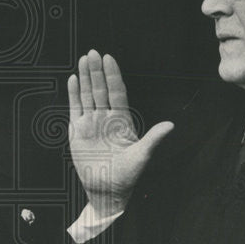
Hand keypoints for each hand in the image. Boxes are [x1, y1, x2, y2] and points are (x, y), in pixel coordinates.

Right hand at [67, 50, 172, 216]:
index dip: (113, 75)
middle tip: (93, 53)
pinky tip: (73, 79)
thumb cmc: (126, 176)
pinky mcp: (78, 131)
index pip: (116, 92)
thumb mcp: (141, 156)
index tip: (109, 58)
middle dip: (97, 71)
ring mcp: (91, 123)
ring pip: (87, 94)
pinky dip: (73, 93)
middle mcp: (106, 118)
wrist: (106, 191)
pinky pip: (75, 108)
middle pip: (100, 89)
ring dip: (85, 77)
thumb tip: (170, 126)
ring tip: (83, 59)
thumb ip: (153, 139)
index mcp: (122, 120)